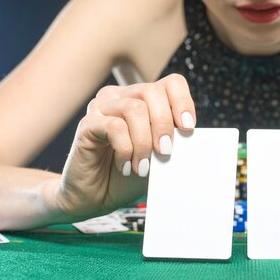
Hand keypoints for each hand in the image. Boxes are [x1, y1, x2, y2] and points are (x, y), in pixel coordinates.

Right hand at [52, 73, 195, 217]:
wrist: (96, 196)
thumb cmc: (129, 174)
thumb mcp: (159, 157)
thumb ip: (173, 142)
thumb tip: (193, 137)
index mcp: (144, 99)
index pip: (172, 83)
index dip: (183, 102)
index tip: (188, 128)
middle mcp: (122, 96)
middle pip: (153, 91)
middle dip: (164, 124)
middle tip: (165, 152)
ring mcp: (102, 107)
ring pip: (134, 109)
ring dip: (144, 142)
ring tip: (143, 166)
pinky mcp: (87, 124)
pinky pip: (114, 127)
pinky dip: (126, 150)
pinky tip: (125, 166)